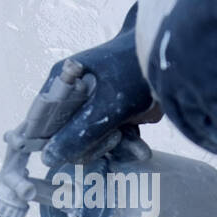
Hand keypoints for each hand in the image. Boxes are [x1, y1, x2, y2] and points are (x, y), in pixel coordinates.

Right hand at [41, 4, 155, 165]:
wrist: (175, 59)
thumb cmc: (136, 72)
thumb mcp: (107, 107)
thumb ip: (78, 134)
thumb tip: (47, 158)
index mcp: (63, 81)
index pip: (41, 120)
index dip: (49, 142)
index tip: (65, 156)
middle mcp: (74, 92)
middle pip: (68, 134)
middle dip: (93, 145)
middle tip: (114, 139)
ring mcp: (95, 103)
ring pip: (92, 138)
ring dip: (115, 147)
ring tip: (138, 148)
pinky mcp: (114, 112)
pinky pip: (112, 136)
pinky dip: (127, 143)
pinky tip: (141, 150)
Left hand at [146, 0, 216, 153]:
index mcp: (150, 27)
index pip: (160, 66)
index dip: (178, 86)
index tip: (194, 97)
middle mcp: (159, 60)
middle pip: (175, 102)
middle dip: (195, 122)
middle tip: (213, 136)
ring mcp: (184, 84)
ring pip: (201, 124)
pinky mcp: (213, 101)